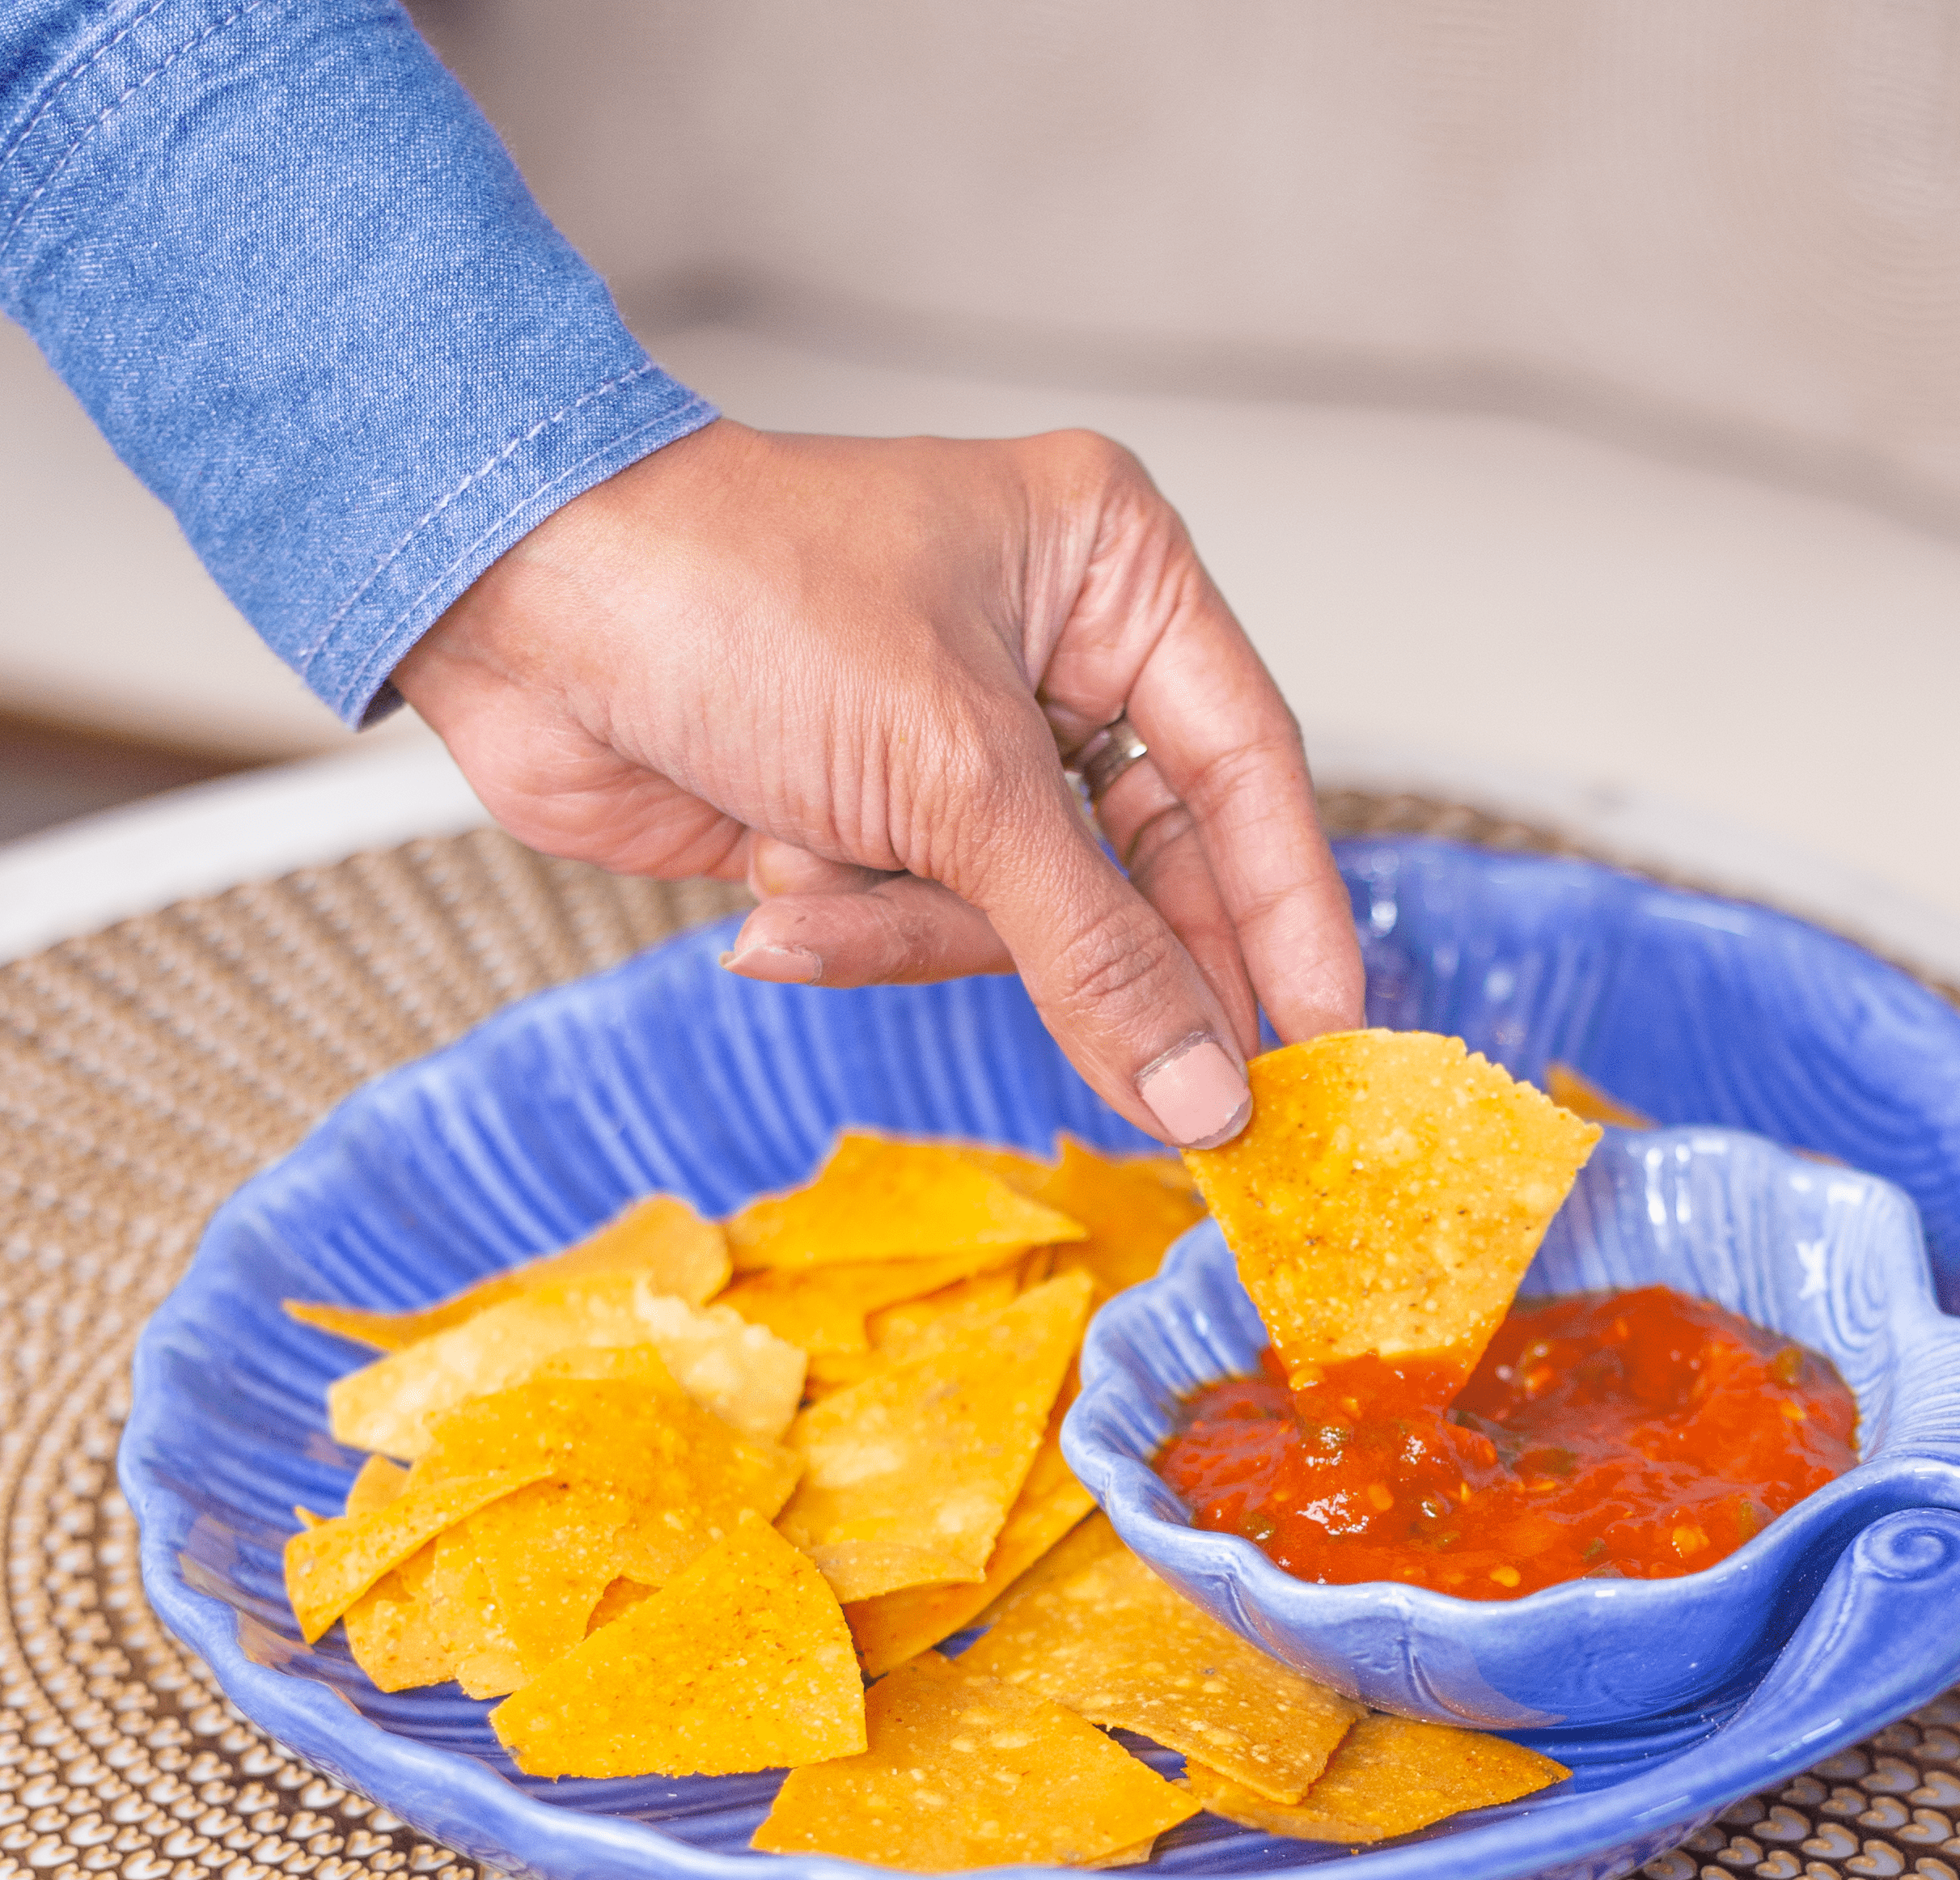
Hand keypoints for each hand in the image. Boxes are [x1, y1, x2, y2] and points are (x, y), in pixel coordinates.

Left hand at [391, 420, 1364, 1144]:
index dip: (1289, 914)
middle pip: (1146, 868)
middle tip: (1171, 1105)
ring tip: (808, 884)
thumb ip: (1097, 948)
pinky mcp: (880, 821)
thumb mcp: (952, 780)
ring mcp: (963, 745)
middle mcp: (1054, 653)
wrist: (513, 608)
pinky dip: (845, 928)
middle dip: (1093, 967)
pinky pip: (924, 931)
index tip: (1327, 1041)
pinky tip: (765, 888)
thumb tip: (1207, 1089)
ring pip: (1026, 921)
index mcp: (1111, 573)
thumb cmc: (731, 600)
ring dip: (909, 928)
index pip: (1249, 769)